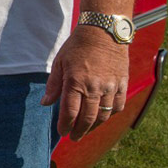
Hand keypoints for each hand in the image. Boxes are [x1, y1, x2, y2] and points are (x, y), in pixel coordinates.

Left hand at [42, 26, 129, 140]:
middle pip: (87, 118)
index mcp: (76, 82)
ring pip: (104, 115)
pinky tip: (103, 117)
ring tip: (87, 130)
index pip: (70, 112)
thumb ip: (53, 85)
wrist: (104, 30)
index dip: (65, 125)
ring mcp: (110, 86)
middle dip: (79, 131)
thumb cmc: (78, 46)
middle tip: (74, 137)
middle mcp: (94, 87)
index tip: (62, 132)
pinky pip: (118, 106)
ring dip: (94, 126)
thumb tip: (45, 104)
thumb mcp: (60, 62)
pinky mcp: (122, 83)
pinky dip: (111, 115)